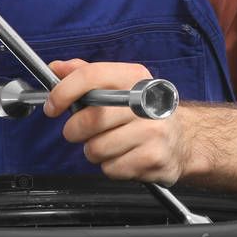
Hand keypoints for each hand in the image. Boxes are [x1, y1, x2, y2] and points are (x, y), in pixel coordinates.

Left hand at [43, 59, 195, 184]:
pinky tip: (124, 156)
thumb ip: (86, 74)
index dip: (64, 91)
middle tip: (79, 131)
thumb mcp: (119, 84)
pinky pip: (111, 168)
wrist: (184, 138)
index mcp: (133, 77)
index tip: (53, 106)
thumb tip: (56, 68)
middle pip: (91, 118)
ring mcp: (152, 130)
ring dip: (94, 151)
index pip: (92, 75)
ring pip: (97, 148)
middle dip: (75, 130)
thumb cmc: (143, 111)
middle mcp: (145, 101)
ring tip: (109, 144)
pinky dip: (110, 166)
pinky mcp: (154, 158)